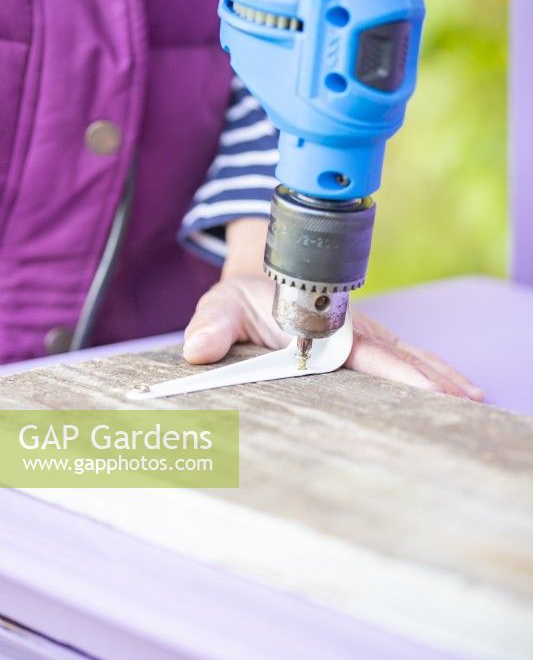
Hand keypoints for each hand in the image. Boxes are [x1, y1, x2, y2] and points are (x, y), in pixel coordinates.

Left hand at [183, 276, 483, 400]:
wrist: (255, 287)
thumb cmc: (243, 300)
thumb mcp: (221, 305)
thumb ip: (212, 324)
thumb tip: (199, 349)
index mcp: (320, 320)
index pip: (363, 350)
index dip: (395, 369)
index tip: (423, 387)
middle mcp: (347, 329)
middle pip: (396, 354)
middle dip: (430, 377)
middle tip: (465, 401)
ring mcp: (357, 338)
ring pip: (404, 356)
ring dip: (436, 376)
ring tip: (471, 399)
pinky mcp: (359, 347)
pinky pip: (398, 359)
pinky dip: (425, 372)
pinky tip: (449, 389)